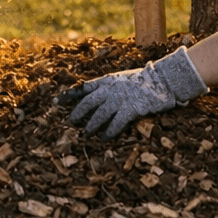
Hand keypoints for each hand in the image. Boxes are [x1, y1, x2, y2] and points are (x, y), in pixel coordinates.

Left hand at [56, 46, 208, 138]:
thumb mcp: (122, 79)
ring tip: (86, 134)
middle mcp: (110, 89)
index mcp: (107, 80)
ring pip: (100, 114)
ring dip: (91, 125)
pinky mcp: (131, 108)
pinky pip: (116, 123)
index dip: (69, 95)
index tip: (55, 101)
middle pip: (88, 102)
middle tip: (70, 122)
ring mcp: (120, 98)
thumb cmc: (143, 80)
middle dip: (77, 113)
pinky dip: (109, 131)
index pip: (83, 88)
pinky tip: (105, 138)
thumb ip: (109, 86)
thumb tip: (97, 95)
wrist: (162, 79)